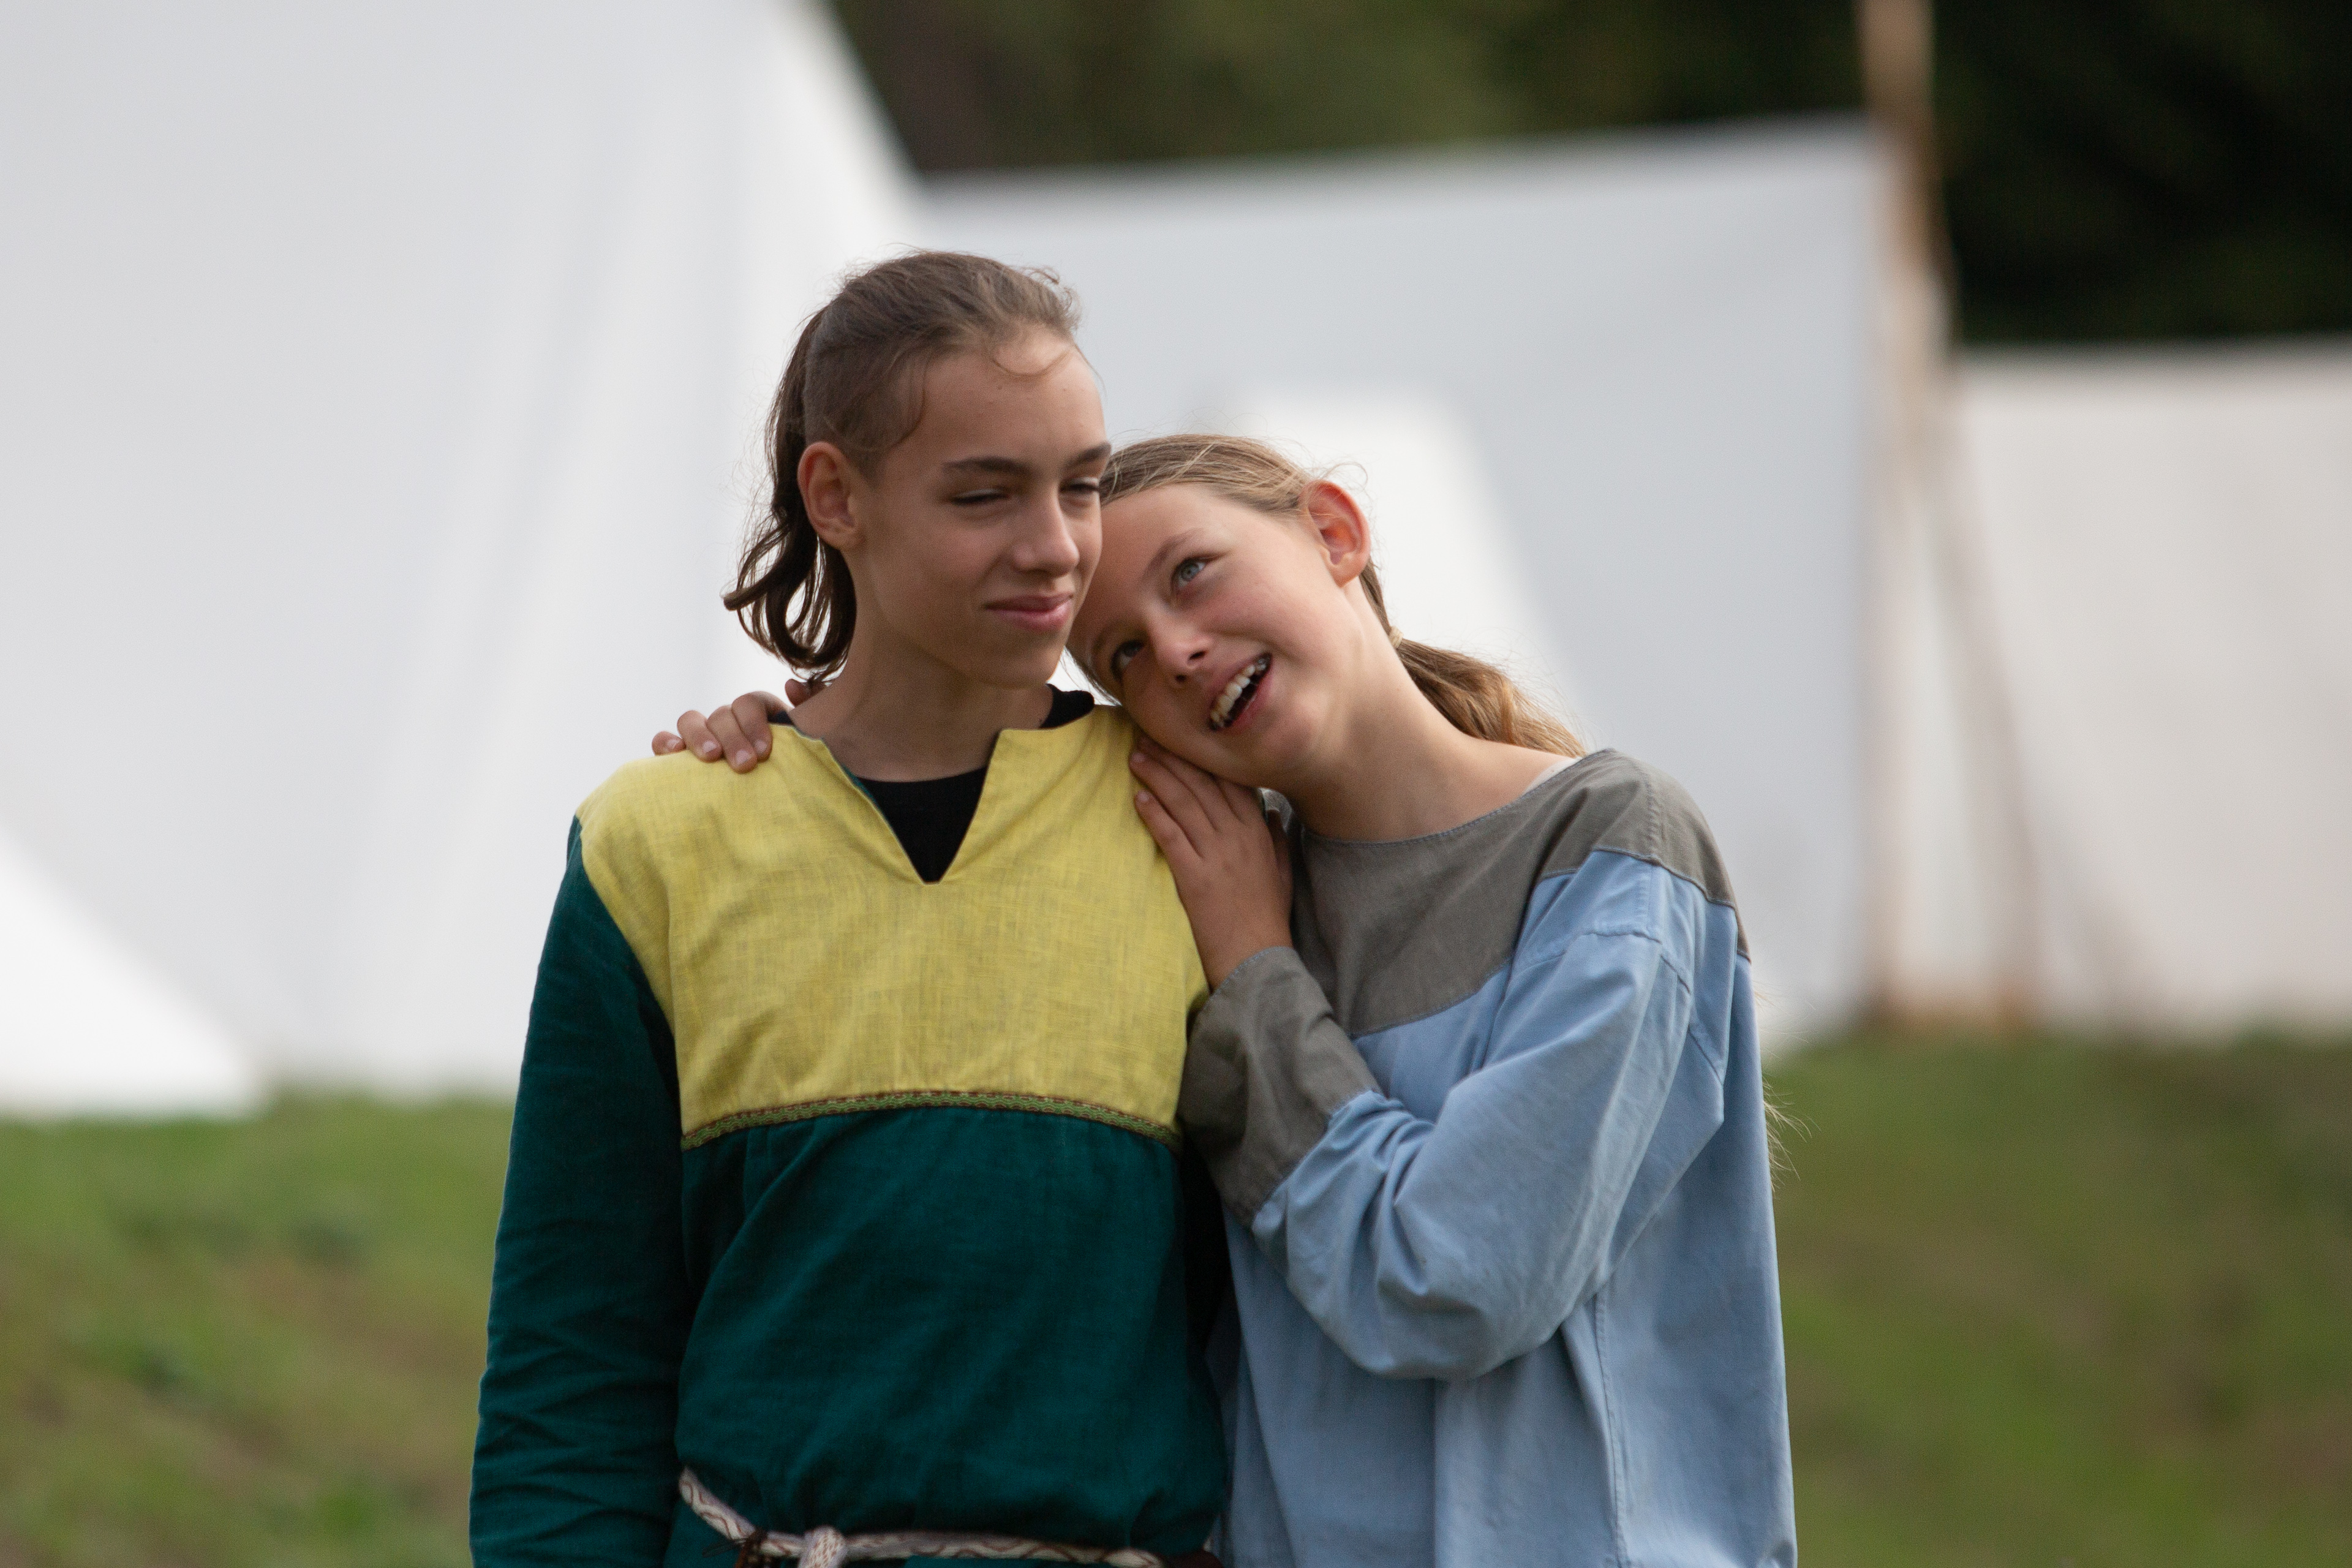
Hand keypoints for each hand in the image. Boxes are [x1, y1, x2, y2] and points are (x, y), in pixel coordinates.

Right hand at [651, 682, 807, 770]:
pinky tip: (675, 754)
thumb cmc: (792, 768)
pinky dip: (665, 743)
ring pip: (690, 721)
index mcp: (756, 713)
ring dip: (699, 736)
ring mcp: (701, 735)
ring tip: (711, 757)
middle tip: (745, 765)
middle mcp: (727, 720)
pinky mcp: (679, 756)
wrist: (777, 799)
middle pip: (721, 714)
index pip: (749, 702)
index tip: (765, 752)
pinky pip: (663, 742)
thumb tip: (792, 686)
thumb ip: (808, 711)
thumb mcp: (808, 741)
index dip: (755, 723)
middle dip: (732, 738)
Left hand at [1128, 739, 1292, 987]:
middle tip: (1148, 735)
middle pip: (1202, 785)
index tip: (1185, 738)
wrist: (1256, 958)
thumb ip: (1279, 840)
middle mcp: (1238, 837)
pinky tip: (1138, 797)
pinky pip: (1171, 836)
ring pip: (1184, 804)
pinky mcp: (1195, 878)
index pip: (1230, 782)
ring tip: (1136, 756)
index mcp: (1258, 833)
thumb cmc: (1267, 919)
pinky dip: (1154, 814)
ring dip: (1158, 777)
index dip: (1205, 757)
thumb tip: (1273, 811)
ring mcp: (1217, 856)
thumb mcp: (1282, 874)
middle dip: (1174, 757)